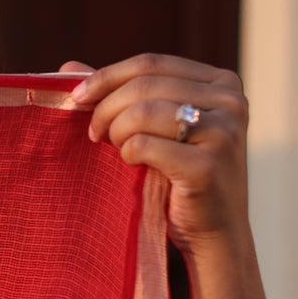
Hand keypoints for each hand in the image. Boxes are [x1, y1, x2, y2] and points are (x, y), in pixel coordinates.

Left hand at [61, 54, 249, 257]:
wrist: (215, 235)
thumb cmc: (180, 178)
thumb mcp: (156, 128)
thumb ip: (118, 95)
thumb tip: (66, 67)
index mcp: (221, 82)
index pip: (151, 63)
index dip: (107, 77)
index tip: (77, 97)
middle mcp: (231, 101)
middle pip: (144, 85)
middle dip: (106, 109)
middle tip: (94, 135)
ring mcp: (224, 132)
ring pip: (141, 111)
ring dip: (116, 133)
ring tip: (117, 151)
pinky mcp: (207, 165)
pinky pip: (143, 145)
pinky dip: (127, 155)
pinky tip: (133, 167)